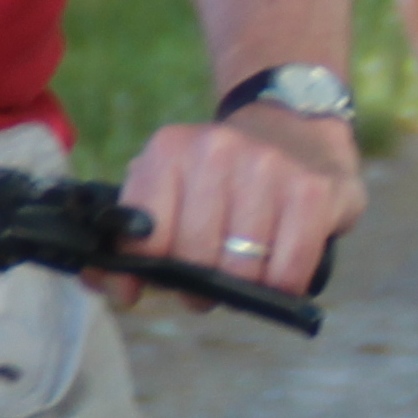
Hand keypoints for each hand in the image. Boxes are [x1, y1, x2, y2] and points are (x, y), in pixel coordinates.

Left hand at [105, 102, 363, 303]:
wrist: (294, 129)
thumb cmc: (221, 180)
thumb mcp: (167, 190)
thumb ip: (127, 238)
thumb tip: (105, 284)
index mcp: (169, 150)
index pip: (143, 235)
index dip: (144, 271)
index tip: (151, 282)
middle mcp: (216, 150)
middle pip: (195, 257)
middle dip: (199, 285)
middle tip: (208, 282)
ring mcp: (268, 167)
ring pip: (242, 269)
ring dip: (243, 288)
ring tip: (244, 273)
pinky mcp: (311, 190)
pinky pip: (288, 270)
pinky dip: (282, 285)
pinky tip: (279, 274)